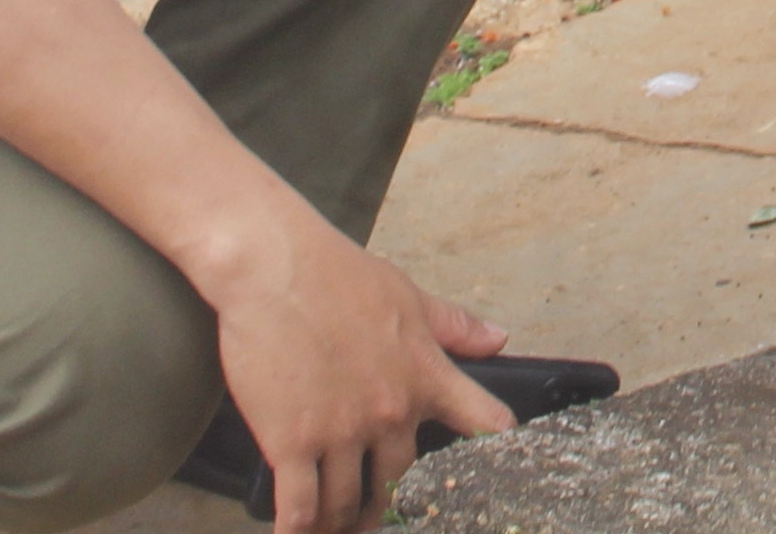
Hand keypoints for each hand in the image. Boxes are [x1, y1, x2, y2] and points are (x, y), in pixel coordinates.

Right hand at [195, 201, 513, 532]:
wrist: (276, 267)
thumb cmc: (339, 276)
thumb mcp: (408, 296)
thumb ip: (454, 327)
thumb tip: (499, 339)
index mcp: (425, 375)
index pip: (481, 423)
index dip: (495, 454)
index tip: (494, 481)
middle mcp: (390, 411)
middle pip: (398, 482)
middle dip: (384, 505)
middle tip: (371, 516)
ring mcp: (341, 432)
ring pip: (346, 503)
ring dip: (339, 522)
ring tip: (332, 527)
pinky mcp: (292, 443)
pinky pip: (299, 507)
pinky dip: (298, 530)